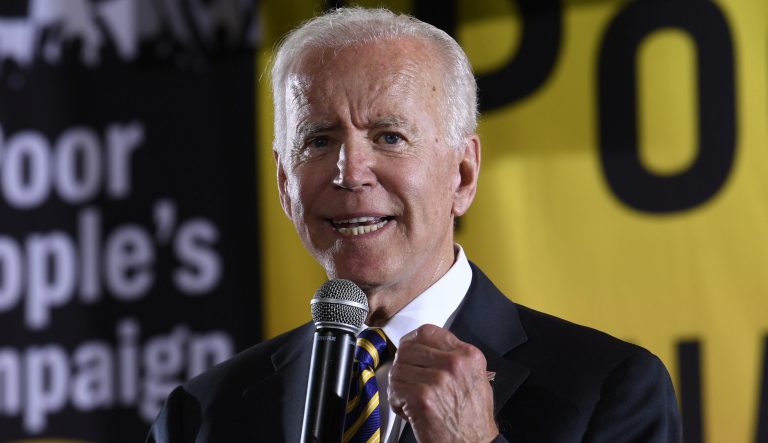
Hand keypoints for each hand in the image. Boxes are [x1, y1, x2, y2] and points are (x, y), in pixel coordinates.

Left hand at [388, 324, 498, 441]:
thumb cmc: (473, 418)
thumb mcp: (476, 378)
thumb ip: (455, 358)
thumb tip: (428, 348)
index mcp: (467, 355)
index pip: (428, 332)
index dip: (411, 341)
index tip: (408, 349)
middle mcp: (454, 364)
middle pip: (408, 349)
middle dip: (402, 365)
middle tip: (406, 380)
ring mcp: (438, 379)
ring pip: (398, 369)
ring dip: (398, 385)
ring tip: (408, 398)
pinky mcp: (422, 397)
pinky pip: (395, 388)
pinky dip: (396, 401)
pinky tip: (407, 409)